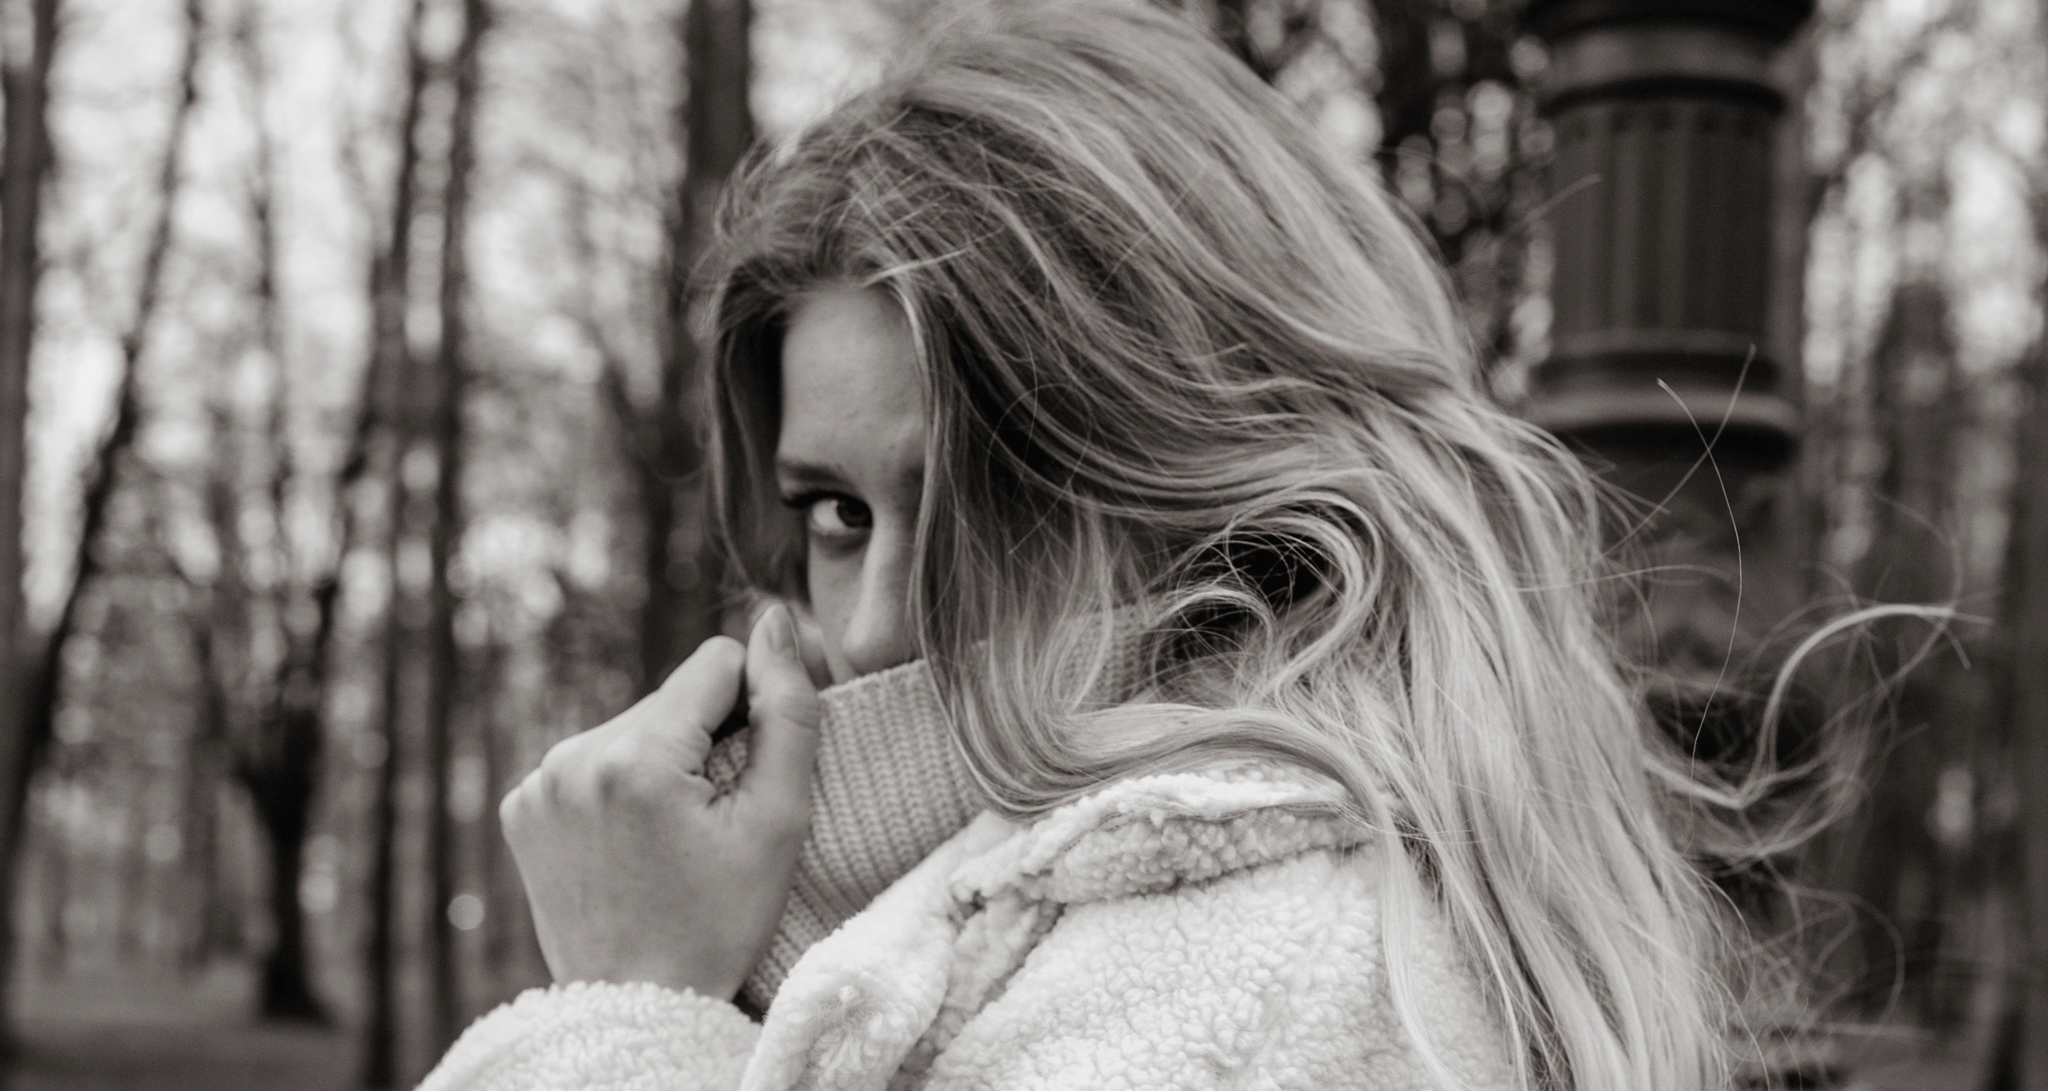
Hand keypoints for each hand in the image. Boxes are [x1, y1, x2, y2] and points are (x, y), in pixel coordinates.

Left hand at [499, 604, 822, 999]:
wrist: (639, 1008)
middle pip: (670, 699)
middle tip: (712, 821)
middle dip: (701, 740)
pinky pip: (589, 761)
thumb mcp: (779, 820)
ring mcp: (536, 783)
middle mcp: (571, 757)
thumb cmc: (720, 922)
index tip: (751, 773)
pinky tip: (631, 842)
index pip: (715, 663)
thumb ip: (789, 711)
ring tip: (671, 836)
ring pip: (631, 727)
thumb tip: (776, 620)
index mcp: (637, 757)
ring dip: (660, 762)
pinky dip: (617, 787)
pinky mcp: (519, 806)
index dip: (751, 710)